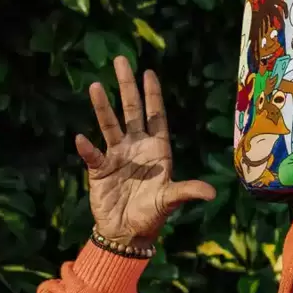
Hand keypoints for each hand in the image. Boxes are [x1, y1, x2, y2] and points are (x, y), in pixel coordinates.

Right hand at [75, 57, 214, 245]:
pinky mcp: (99, 169)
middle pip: (131, 111)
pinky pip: (92, 154)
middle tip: (120, 61)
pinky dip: (87, 148)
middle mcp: (136, 147)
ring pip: (109, 125)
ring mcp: (116, 156)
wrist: (127, 232)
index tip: (148, 72)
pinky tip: (80, 139)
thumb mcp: (171, 200)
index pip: (156, 116)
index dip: (153, 95)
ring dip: (102, 107)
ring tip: (94, 86)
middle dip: (126, 87)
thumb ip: (188, 191)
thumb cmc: (152, 215)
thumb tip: (212, 193)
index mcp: (157, 150)